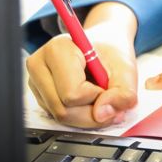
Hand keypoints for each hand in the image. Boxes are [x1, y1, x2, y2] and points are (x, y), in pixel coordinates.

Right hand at [26, 2, 138, 127]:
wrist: (104, 44)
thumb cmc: (111, 52)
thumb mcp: (126, 68)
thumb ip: (123, 92)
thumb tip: (101, 114)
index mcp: (57, 49)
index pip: (72, 93)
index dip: (97, 96)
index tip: (107, 84)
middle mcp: (39, 65)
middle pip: (63, 110)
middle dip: (92, 112)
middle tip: (109, 100)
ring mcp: (35, 81)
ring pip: (59, 117)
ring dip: (87, 115)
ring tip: (100, 97)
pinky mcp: (39, 95)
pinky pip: (58, 117)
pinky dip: (79, 115)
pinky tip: (90, 100)